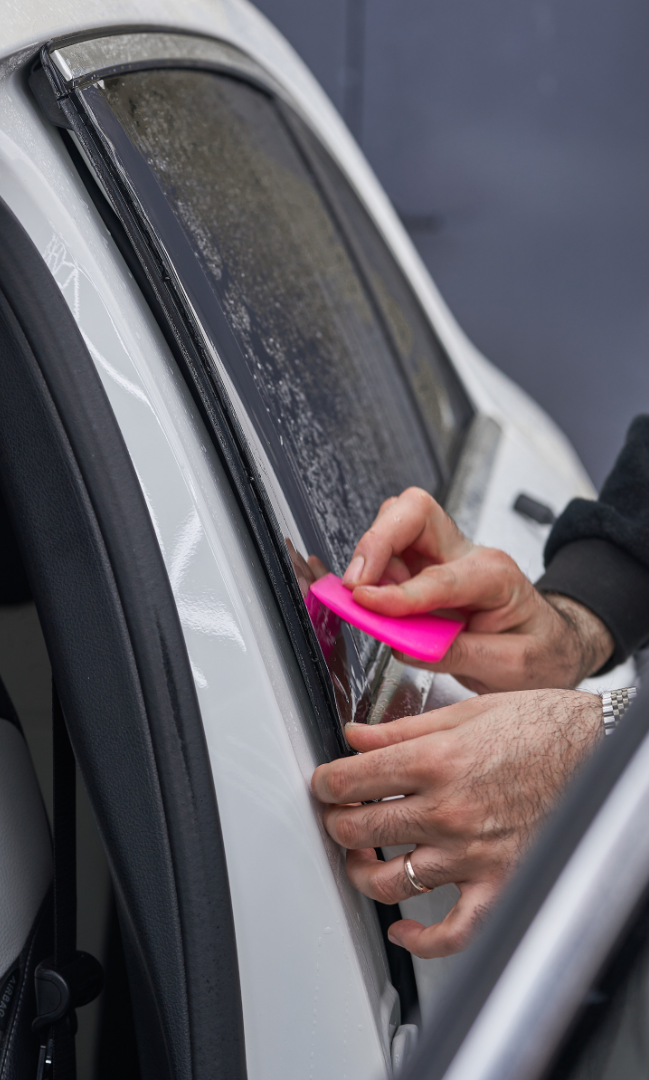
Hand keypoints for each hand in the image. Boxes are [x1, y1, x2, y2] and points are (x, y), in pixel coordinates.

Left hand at [312, 689, 601, 957]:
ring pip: (390, 882)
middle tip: (338, 815)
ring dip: (363, 872)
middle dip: (336, 822)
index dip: (325, 783)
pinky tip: (404, 929)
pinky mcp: (499, 883)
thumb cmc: (539, 727)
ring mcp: (472, 853)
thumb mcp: (463, 712)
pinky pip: (452, 931)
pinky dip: (421, 940)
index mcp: (434, 761)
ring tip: (363, 858)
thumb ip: (400, 729)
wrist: (598, 750)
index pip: (350, 780)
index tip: (324, 785)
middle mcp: (448, 811)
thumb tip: (355, 737)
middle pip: (359, 829)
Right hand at [342, 488, 612, 691]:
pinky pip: (389, 555)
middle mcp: (467, 555)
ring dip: (370, 558)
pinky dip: (370, 574)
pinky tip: (370, 601)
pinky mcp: (425, 568)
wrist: (552, 644)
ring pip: (395, 524)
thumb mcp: (511, 666)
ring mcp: (444, 557)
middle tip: (354, 583)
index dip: (398, 594)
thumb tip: (404, 647)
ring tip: (363, 600)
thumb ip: (456, 655)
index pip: (438, 578)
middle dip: (377, 539)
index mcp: (495, 576)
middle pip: (415, 512)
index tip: (366, 604)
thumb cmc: (539, 650)